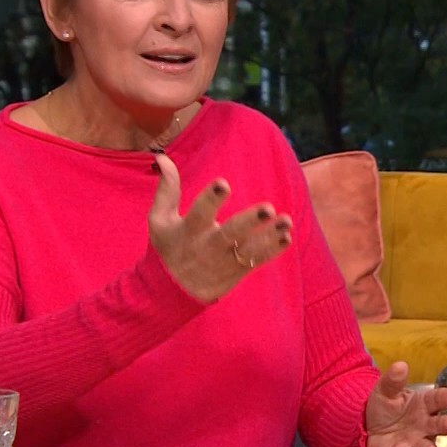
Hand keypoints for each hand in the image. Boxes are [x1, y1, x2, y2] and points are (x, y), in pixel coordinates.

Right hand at [149, 153, 291, 301]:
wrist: (174, 290)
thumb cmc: (168, 247)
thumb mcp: (160, 220)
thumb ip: (167, 189)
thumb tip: (163, 156)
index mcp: (188, 231)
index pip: (199, 213)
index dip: (211, 199)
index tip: (223, 184)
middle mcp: (208, 246)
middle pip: (229, 233)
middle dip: (248, 221)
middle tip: (267, 208)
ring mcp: (224, 261)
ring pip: (249, 249)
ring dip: (269, 235)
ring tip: (287, 220)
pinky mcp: (237, 271)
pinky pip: (257, 261)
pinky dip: (272, 250)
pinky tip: (286, 236)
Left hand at [364, 361, 446, 446]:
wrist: (369, 426)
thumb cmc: (385, 407)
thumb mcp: (386, 390)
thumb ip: (393, 380)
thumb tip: (400, 365)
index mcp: (424, 404)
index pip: (438, 399)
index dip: (446, 397)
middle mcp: (424, 425)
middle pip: (440, 424)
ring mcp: (414, 442)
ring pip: (426, 446)